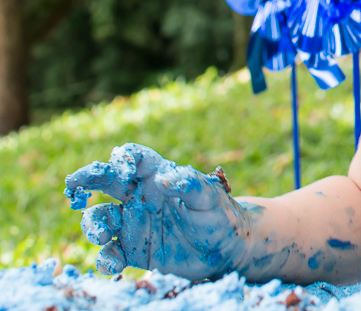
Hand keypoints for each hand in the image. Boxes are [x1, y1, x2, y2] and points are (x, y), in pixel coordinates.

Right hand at [64, 143, 257, 278]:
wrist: (225, 249)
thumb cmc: (219, 215)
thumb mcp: (210, 198)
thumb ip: (190, 185)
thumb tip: (164, 178)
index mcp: (157, 177)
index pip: (134, 158)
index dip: (124, 159)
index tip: (122, 169)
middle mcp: (139, 198)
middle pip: (105, 182)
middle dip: (86, 179)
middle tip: (73, 185)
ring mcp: (132, 224)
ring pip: (99, 219)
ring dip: (93, 225)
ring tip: (102, 234)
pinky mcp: (132, 251)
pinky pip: (109, 254)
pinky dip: (106, 260)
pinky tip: (113, 265)